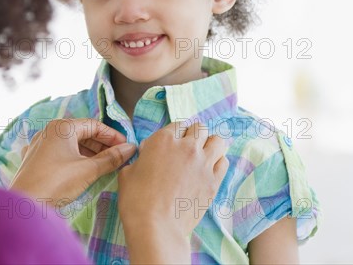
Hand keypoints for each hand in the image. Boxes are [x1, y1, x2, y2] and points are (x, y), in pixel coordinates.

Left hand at [10, 118, 135, 206]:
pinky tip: (82, 170)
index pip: (94, 125)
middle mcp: (49, 131)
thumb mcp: (88, 170)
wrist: (24, 206)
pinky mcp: (34, 159)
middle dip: (101, 145)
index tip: (126, 147)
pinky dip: (74, 158)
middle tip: (118, 158)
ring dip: (89, 152)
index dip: (112, 136)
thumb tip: (130, 148)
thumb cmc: (56, 183)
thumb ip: (111, 158)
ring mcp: (40, 144)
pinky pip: (59, 153)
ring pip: (70, 143)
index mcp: (62, 127)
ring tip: (104, 166)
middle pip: (82, 132)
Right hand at [118, 122, 228, 263]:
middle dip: (193, 134)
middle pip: (199, 128)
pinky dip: (218, 162)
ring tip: (202, 154)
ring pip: (217, 140)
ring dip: (210, 144)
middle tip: (186, 147)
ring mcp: (203, 164)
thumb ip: (140, 159)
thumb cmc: (136, 200)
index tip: (171, 143)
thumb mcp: (128, 172)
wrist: (156, 226)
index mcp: (163, 140)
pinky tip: (209, 169)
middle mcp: (186, 147)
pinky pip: (224, 162)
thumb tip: (145, 158)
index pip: (177, 124)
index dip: (174, 133)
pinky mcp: (214, 182)